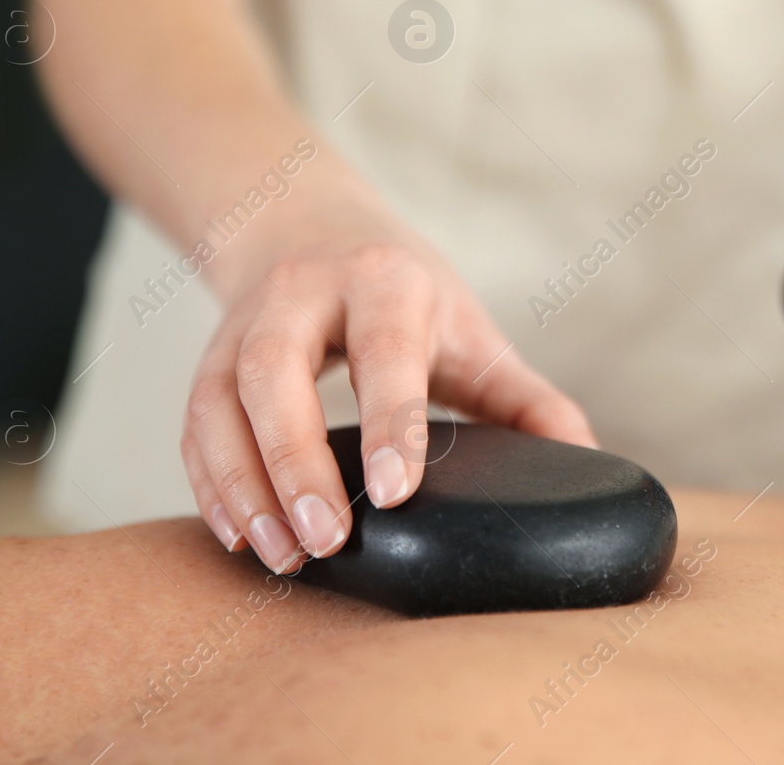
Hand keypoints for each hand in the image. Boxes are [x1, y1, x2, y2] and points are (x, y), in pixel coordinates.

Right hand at [180, 194, 596, 572]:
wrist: (309, 228)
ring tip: (281, 555)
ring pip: (221, 401)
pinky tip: (239, 535)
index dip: (389, 422)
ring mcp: (246, 323)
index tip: (394, 494)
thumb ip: (527, 400)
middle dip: (297, 462)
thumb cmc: (405, 296)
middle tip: (328, 542)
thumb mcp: (471, 332)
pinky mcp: (207, 357)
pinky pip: (193, 423)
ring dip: (244, 484)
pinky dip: (210, 483)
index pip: (383, 352)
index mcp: (385, 284)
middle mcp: (304, 294)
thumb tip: (590, 463)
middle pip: (278, 374)